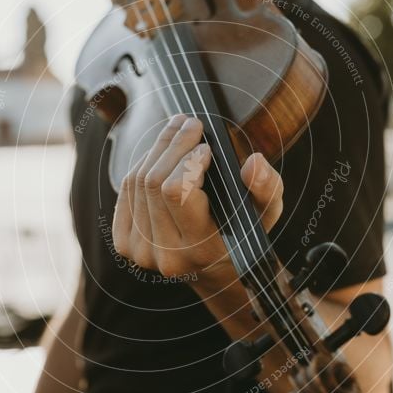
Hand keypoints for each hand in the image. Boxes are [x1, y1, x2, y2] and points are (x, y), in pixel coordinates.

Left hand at [112, 114, 283, 290]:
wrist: (215, 269)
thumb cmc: (242, 235)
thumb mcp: (265, 213)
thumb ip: (266, 187)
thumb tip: (254, 161)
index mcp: (200, 249)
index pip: (177, 193)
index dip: (187, 162)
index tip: (206, 147)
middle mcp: (165, 254)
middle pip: (154, 182)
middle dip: (173, 145)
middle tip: (190, 123)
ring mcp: (140, 251)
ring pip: (137, 182)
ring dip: (158, 150)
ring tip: (178, 131)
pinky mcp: (125, 242)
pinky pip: (127, 190)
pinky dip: (143, 165)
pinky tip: (161, 155)